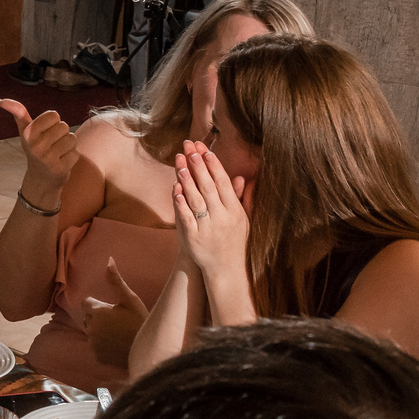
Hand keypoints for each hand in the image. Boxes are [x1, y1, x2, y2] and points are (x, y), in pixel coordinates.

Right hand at [0, 99, 78, 204]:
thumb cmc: (35, 149)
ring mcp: (48, 158)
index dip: (53, 122)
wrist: (41, 178)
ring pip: (72, 139)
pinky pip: (76, 153)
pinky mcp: (60, 169)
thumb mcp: (25, 131)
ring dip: (68, 145)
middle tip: (52, 144)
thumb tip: (0, 100)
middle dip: (61, 134)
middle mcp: (36, 146)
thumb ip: (17, 112)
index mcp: (28, 134)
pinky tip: (62, 161)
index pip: (53, 115)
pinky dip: (72, 156)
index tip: (46, 132)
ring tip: (58, 152)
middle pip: (64, 126)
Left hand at [82, 257, 151, 367]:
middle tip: (118, 321)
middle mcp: (91, 327)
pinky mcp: (98, 357)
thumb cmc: (140, 321)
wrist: (150, 350)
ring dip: (100, 332)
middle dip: (98, 318)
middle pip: (89, 318)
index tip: (111, 308)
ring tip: (119, 333)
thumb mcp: (130, 299)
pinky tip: (118, 344)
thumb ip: (115, 280)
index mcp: (96, 312)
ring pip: (93, 333)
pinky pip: (97, 347)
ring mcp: (93, 343)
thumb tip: (108, 260)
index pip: (86, 303)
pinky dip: (104, 346)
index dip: (98, 304)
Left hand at [171, 139, 250, 284]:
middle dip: (199, 167)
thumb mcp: (243, 219)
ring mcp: (207, 229)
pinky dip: (180, 203)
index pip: (224, 184)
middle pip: (209, 188)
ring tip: (180, 163)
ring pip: (196, 200)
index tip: (206, 150)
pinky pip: (186, 217)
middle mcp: (222, 219)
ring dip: (187, 180)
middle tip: (190, 148)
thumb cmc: (235, 241)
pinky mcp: (194, 238)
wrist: (226, 270)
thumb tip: (242, 178)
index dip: (215, 166)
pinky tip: (175, 188)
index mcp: (235, 212)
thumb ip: (242, 198)